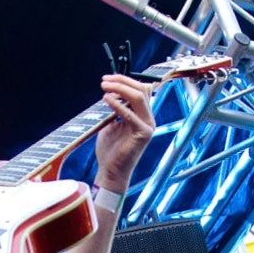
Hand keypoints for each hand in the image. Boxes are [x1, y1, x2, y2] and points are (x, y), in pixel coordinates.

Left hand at [94, 74, 154, 192]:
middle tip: (104, 80)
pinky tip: (106, 100)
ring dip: (120, 89)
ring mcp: (148, 126)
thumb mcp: (111, 125)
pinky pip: (131, 114)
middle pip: (141, 90)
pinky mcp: (143, 134)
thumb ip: (114, 110)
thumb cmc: (110, 151)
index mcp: (142, 116)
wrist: (111, 172)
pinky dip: (118, 105)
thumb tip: (110, 93)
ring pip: (139, 97)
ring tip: (104, 87)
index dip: (124, 81)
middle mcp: (148, 119)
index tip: (107, 79)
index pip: (139, 90)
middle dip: (122, 82)